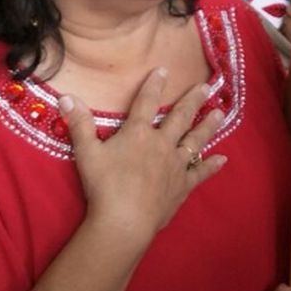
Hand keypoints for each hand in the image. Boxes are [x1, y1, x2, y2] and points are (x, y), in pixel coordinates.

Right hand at [60, 68, 226, 242]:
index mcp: (138, 134)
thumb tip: (67, 96)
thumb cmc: (104, 186)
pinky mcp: (183, 186)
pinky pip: (201, 173)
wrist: (125, 220)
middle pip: (180, 117)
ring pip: (196, 140)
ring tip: (221, 112)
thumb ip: (79, 124)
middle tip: (206, 87)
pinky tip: (223, 159)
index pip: (146, 102)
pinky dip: (212, 166)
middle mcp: (162, 144)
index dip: (154, 85)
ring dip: (209, 126)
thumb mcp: (86, 152)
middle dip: (193, 100)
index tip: (165, 70)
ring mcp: (176, 165)